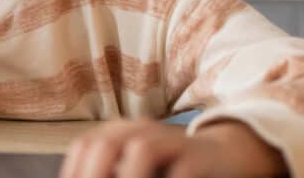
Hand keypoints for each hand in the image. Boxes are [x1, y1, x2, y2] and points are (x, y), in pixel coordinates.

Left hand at [59, 119, 286, 177]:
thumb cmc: (172, 167)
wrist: (226, 154)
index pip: (85, 146)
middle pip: (105, 144)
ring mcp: (172, 140)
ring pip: (142, 149)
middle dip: (95, 174)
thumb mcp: (136, 167)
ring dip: (131, 177)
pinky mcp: (200, 155)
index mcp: (120, 132)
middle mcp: (142, 130)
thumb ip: (111, 172)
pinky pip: (182, 170)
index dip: (76, 172)